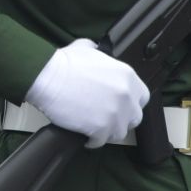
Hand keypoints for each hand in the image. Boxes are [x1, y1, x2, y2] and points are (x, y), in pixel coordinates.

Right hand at [25, 38, 148, 148]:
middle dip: (122, 119)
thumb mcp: (87, 48)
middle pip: (134, 118)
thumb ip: (100, 54)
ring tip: (95, 128)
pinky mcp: (100, 129)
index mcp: (127, 76)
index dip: (131, 103)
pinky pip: (100, 142)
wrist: (48, 77)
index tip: (121, 105)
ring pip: (119, 132)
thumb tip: (96, 52)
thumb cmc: (64, 62)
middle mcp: (126, 96)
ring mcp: (115, 114)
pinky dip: (92, 141)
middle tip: (107, 117)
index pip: (142, 97)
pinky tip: (85, 136)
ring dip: (108, 131)